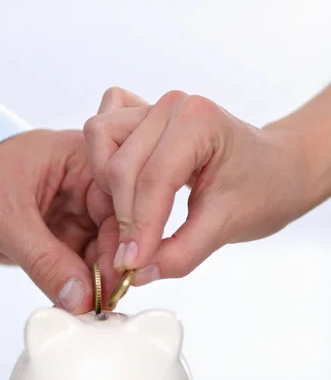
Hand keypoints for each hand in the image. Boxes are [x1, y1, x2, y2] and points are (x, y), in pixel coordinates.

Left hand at [0, 129, 115, 313]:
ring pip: (103, 250)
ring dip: (97, 279)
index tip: (120, 276)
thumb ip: (44, 259)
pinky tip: (79, 302)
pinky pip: (83, 263)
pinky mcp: (66, 234)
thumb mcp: (7, 218)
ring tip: (91, 306)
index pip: (118, 200)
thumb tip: (79, 297)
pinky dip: (81, 284)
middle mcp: (87, 184)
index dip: (125, 239)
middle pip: (118, 228)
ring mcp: (77, 211)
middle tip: (105, 300)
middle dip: (112, 265)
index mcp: (83, 159)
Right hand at [84, 87, 314, 283]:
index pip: (152, 180)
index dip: (138, 228)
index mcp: (199, 121)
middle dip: (123, 217)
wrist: (276, 169)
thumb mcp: (226, 227)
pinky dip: (103, 161)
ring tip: (133, 220)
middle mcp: (172, 106)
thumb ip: (180, 253)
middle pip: (119, 166)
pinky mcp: (142, 116)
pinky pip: (103, 132)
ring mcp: (154, 107)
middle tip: (131, 256)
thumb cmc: (263, 188)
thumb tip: (136, 273)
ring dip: (108, 189)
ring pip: (102, 144)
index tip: (130, 266)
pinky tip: (124, 188)